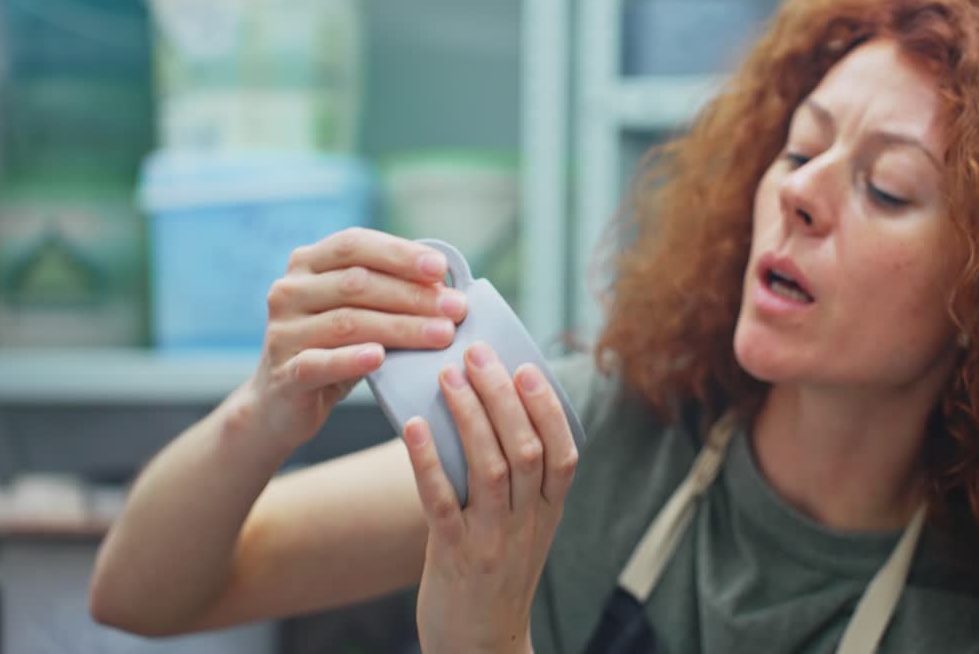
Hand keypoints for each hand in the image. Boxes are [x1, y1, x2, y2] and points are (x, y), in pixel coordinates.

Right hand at [247, 227, 468, 448]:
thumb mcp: (360, 313)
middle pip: (357, 283)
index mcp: (308, 263)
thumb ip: (391, 293)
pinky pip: (318, 362)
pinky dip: (351, 359)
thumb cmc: (335, 349)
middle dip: (413, 295)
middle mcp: (290, 290)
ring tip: (442, 335)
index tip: (441, 269)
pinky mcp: (283, 374)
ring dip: (401, 327)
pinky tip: (380, 357)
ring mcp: (282, 331)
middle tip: (457, 309)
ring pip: (347, 322)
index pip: (355, 244)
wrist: (282, 403)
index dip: (399, 254)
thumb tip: (447, 286)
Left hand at [405, 342, 578, 653]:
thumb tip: (488, 412)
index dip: (547, 407)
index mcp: (550, 512)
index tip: (526, 367)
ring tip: (449, 376)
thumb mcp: (525, 529)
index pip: (563, 451)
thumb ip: (520, 482)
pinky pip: (442, 501)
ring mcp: (494, 539)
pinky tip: (415, 426)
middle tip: (478, 354)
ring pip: (492, 467)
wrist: (480, 646)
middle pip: (526, 448)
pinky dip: (429, 460)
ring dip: (471, 416)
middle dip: (503, 396)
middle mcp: (528, 523)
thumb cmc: (496, 575)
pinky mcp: (454, 555)